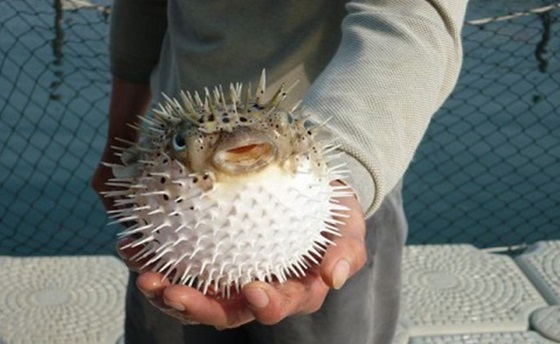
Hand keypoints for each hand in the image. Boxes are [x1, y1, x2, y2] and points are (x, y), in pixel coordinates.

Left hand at [117, 189, 366, 327]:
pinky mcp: (208, 254)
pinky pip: (180, 261)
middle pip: (223, 310)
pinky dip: (155, 256)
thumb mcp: (349, 228)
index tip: (253, 289)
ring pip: (193, 293)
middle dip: (194, 307)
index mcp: (290, 291)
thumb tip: (333, 277)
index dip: (264, 306)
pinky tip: (133, 242)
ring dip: (164, 288)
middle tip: (169, 290)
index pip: (276, 305)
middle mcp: (254, 291)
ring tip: (140, 269)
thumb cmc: (332, 214)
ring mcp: (228, 274)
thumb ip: (345, 252)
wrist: (310, 191)